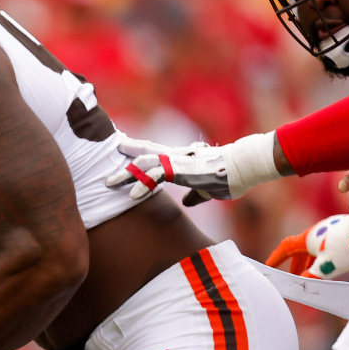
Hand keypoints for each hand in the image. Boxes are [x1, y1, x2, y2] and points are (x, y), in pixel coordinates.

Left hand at [104, 139, 232, 202]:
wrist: (246, 166)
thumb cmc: (231, 175)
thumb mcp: (209, 188)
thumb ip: (195, 193)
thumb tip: (187, 201)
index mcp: (180, 159)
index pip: (152, 152)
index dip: (135, 150)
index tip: (119, 148)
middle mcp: (175, 156)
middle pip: (142, 153)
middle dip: (122, 158)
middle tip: (103, 162)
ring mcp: (177, 161)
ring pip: (144, 162)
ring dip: (125, 174)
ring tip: (108, 183)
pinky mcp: (182, 170)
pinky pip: (157, 176)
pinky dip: (143, 186)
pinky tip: (133, 197)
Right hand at [266, 213, 348, 278]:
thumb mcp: (329, 263)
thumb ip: (314, 275)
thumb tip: (302, 285)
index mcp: (309, 238)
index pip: (286, 247)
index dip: (276, 258)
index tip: (268, 267)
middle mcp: (318, 232)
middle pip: (300, 249)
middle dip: (295, 264)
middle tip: (292, 277)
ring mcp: (331, 231)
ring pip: (315, 248)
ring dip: (310, 261)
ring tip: (311, 273)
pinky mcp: (344, 232)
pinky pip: (327, 246)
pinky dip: (324, 257)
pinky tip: (332, 264)